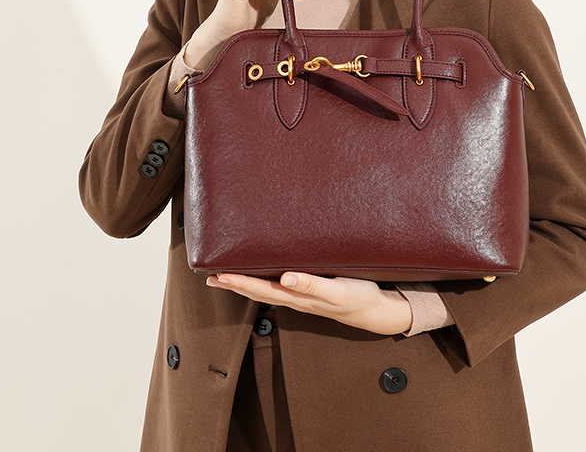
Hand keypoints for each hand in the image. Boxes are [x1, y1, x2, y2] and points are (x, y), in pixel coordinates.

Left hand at [206, 271, 412, 335]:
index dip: (240, 282)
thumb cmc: (358, 297)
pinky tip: (260, 277)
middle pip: (257, 292)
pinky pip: (278, 289)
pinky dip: (262, 283)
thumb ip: (312, 284)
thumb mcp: (337, 291)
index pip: (261, 289)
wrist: (375, 310)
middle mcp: (295, 298)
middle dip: (234, 285)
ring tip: (225, 278)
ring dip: (244, 286)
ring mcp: (300, 298)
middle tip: (210, 277)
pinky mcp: (308, 293)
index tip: (220, 274)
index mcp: (298, 296)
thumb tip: (285, 279)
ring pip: (265, 291)